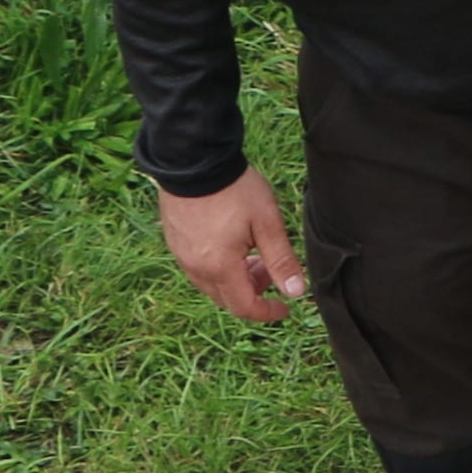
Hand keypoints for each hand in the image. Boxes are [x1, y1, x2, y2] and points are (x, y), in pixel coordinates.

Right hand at [156, 170, 306, 322]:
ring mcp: (181, 256)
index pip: (244, 307)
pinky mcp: (175, 242)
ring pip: (212, 285)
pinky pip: (198, 269)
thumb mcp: (267, 222)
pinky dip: (219, 268)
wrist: (193, 159)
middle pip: (227, 299)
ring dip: (236, 280)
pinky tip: (232, 245)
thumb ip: (281, 260)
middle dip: (254, 292)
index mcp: (220, 267)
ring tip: (254, 254)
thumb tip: (296, 292)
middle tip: (270, 269)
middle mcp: (196, 268)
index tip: (285, 307)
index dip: (267, 312)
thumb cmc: (234, 189)